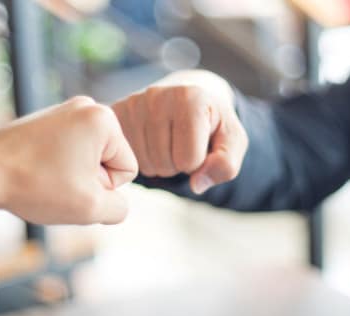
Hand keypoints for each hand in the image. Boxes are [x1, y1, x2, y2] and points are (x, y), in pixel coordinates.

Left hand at [0, 96, 137, 224]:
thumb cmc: (37, 186)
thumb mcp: (90, 208)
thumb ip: (119, 208)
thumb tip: (115, 202)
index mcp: (104, 119)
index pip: (127, 170)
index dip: (104, 190)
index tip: (72, 186)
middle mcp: (86, 106)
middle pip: (107, 162)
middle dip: (88, 181)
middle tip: (57, 184)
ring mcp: (63, 110)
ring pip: (86, 160)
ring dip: (72, 177)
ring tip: (44, 179)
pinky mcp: (45, 120)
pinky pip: (67, 153)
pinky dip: (55, 168)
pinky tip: (34, 173)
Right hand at [112, 70, 247, 193]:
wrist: (187, 98)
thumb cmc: (212, 123)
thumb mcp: (232, 141)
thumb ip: (225, 165)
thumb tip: (196, 185)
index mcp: (192, 98)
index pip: (190, 160)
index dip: (198, 162)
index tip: (199, 144)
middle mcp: (158, 95)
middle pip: (165, 163)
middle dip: (177, 164)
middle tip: (181, 144)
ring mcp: (133, 103)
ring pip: (145, 164)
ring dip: (160, 163)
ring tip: (167, 143)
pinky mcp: (116, 113)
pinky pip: (125, 158)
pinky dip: (141, 159)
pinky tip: (150, 142)